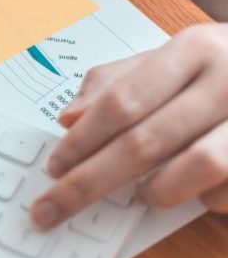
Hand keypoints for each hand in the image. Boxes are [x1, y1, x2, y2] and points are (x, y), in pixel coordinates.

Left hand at [30, 24, 227, 228]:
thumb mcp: (178, 57)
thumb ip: (119, 82)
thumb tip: (69, 116)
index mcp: (195, 49)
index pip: (123, 101)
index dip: (82, 140)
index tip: (52, 168)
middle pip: (145, 141)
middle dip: (90, 181)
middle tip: (53, 208)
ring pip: (197, 169)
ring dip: (158, 190)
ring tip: (143, 193)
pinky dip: (206, 199)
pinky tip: (197, 190)